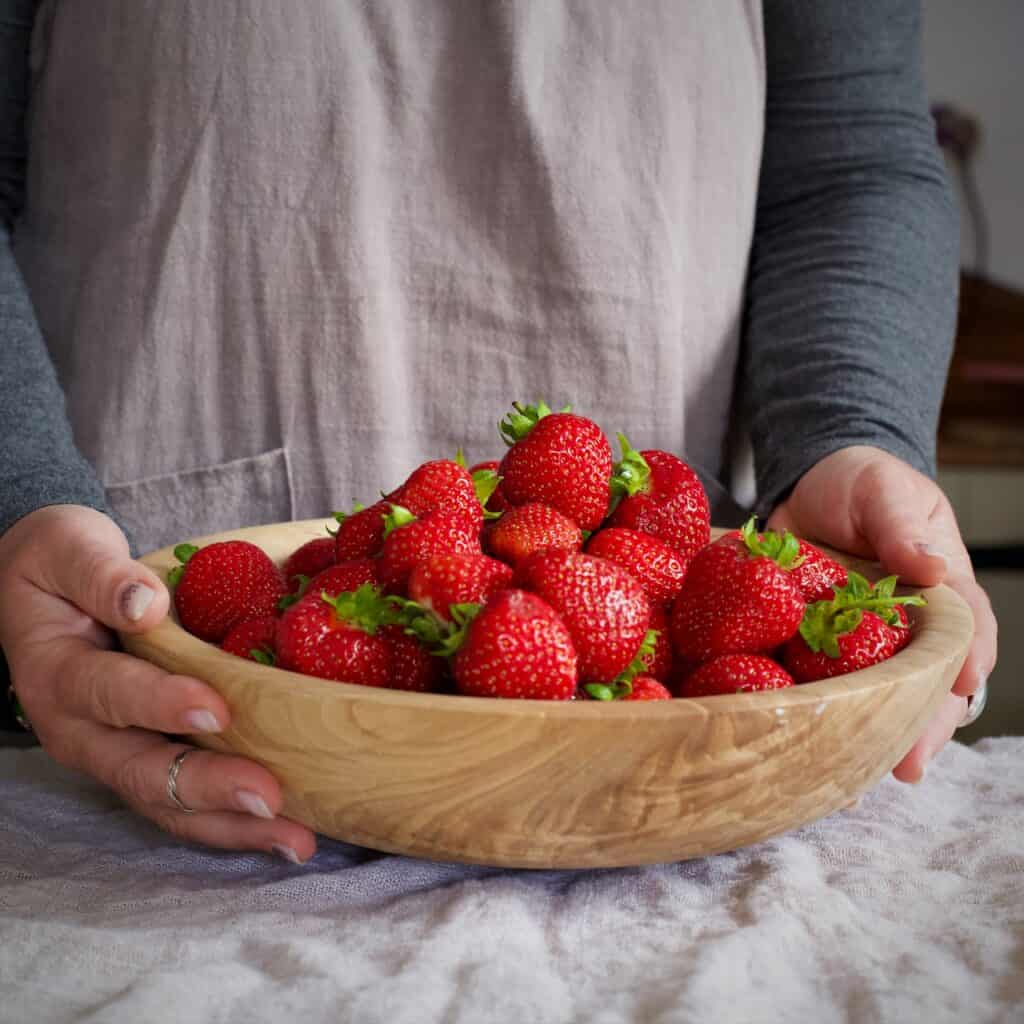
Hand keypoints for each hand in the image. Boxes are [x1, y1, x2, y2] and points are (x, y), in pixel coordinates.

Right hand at [0, 504, 315, 861]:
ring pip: (169, 803)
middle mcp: (83, 731)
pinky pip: (188, 802)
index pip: (108, 693)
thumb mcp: (68, 550)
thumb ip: (101, 575)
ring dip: (232, 825)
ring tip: (297, 839)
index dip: (160, 703)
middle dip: (209, 788)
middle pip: (143, 770)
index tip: (217, 709)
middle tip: (269, 797)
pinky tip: (290, 831)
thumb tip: (147, 603)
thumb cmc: (60, 564)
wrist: (45, 592)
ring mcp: (116, 753)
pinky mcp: (149, 759)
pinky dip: (234, 821)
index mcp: (58, 675)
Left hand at [767, 446, 996, 782]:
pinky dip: (822, 716)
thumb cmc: (861, 485)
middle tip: (908, 763)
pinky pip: (826, 687)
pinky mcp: (819, 648)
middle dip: (923, 725)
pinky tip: (809, 751)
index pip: (968, 629)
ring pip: (882, 697)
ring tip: (858, 778)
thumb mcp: (884, 491)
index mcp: (941, 589)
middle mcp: (909, 627)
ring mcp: (865, 643)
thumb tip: (931, 566)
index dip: (968, 659)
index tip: (960, 684)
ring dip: (875, 736)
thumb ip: (903, 527)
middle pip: (927, 683)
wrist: (808, 488)